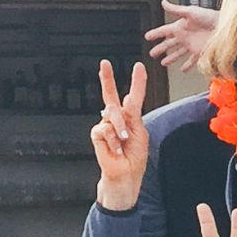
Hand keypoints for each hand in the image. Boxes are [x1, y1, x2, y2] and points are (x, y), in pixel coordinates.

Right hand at [90, 59, 150, 209]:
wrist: (126, 174)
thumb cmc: (134, 157)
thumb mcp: (140, 133)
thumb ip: (132, 116)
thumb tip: (124, 100)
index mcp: (130, 118)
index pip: (132, 97)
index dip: (136, 82)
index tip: (138, 66)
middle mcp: (116, 119)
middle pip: (110, 95)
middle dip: (107, 78)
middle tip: (104, 63)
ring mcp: (105, 125)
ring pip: (112, 114)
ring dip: (121, 129)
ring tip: (124, 142)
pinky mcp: (97, 134)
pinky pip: (106, 129)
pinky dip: (113, 140)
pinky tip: (115, 149)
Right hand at [144, 1, 215, 71]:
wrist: (226, 27)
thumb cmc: (211, 17)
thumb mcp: (191, 11)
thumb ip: (176, 9)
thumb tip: (163, 3)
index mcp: (181, 26)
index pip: (164, 31)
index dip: (155, 34)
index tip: (147, 37)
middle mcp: (185, 36)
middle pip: (169, 44)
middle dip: (160, 49)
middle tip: (152, 53)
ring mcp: (192, 45)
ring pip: (178, 53)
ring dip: (170, 58)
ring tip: (163, 63)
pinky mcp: (200, 52)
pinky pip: (191, 60)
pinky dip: (187, 65)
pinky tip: (182, 69)